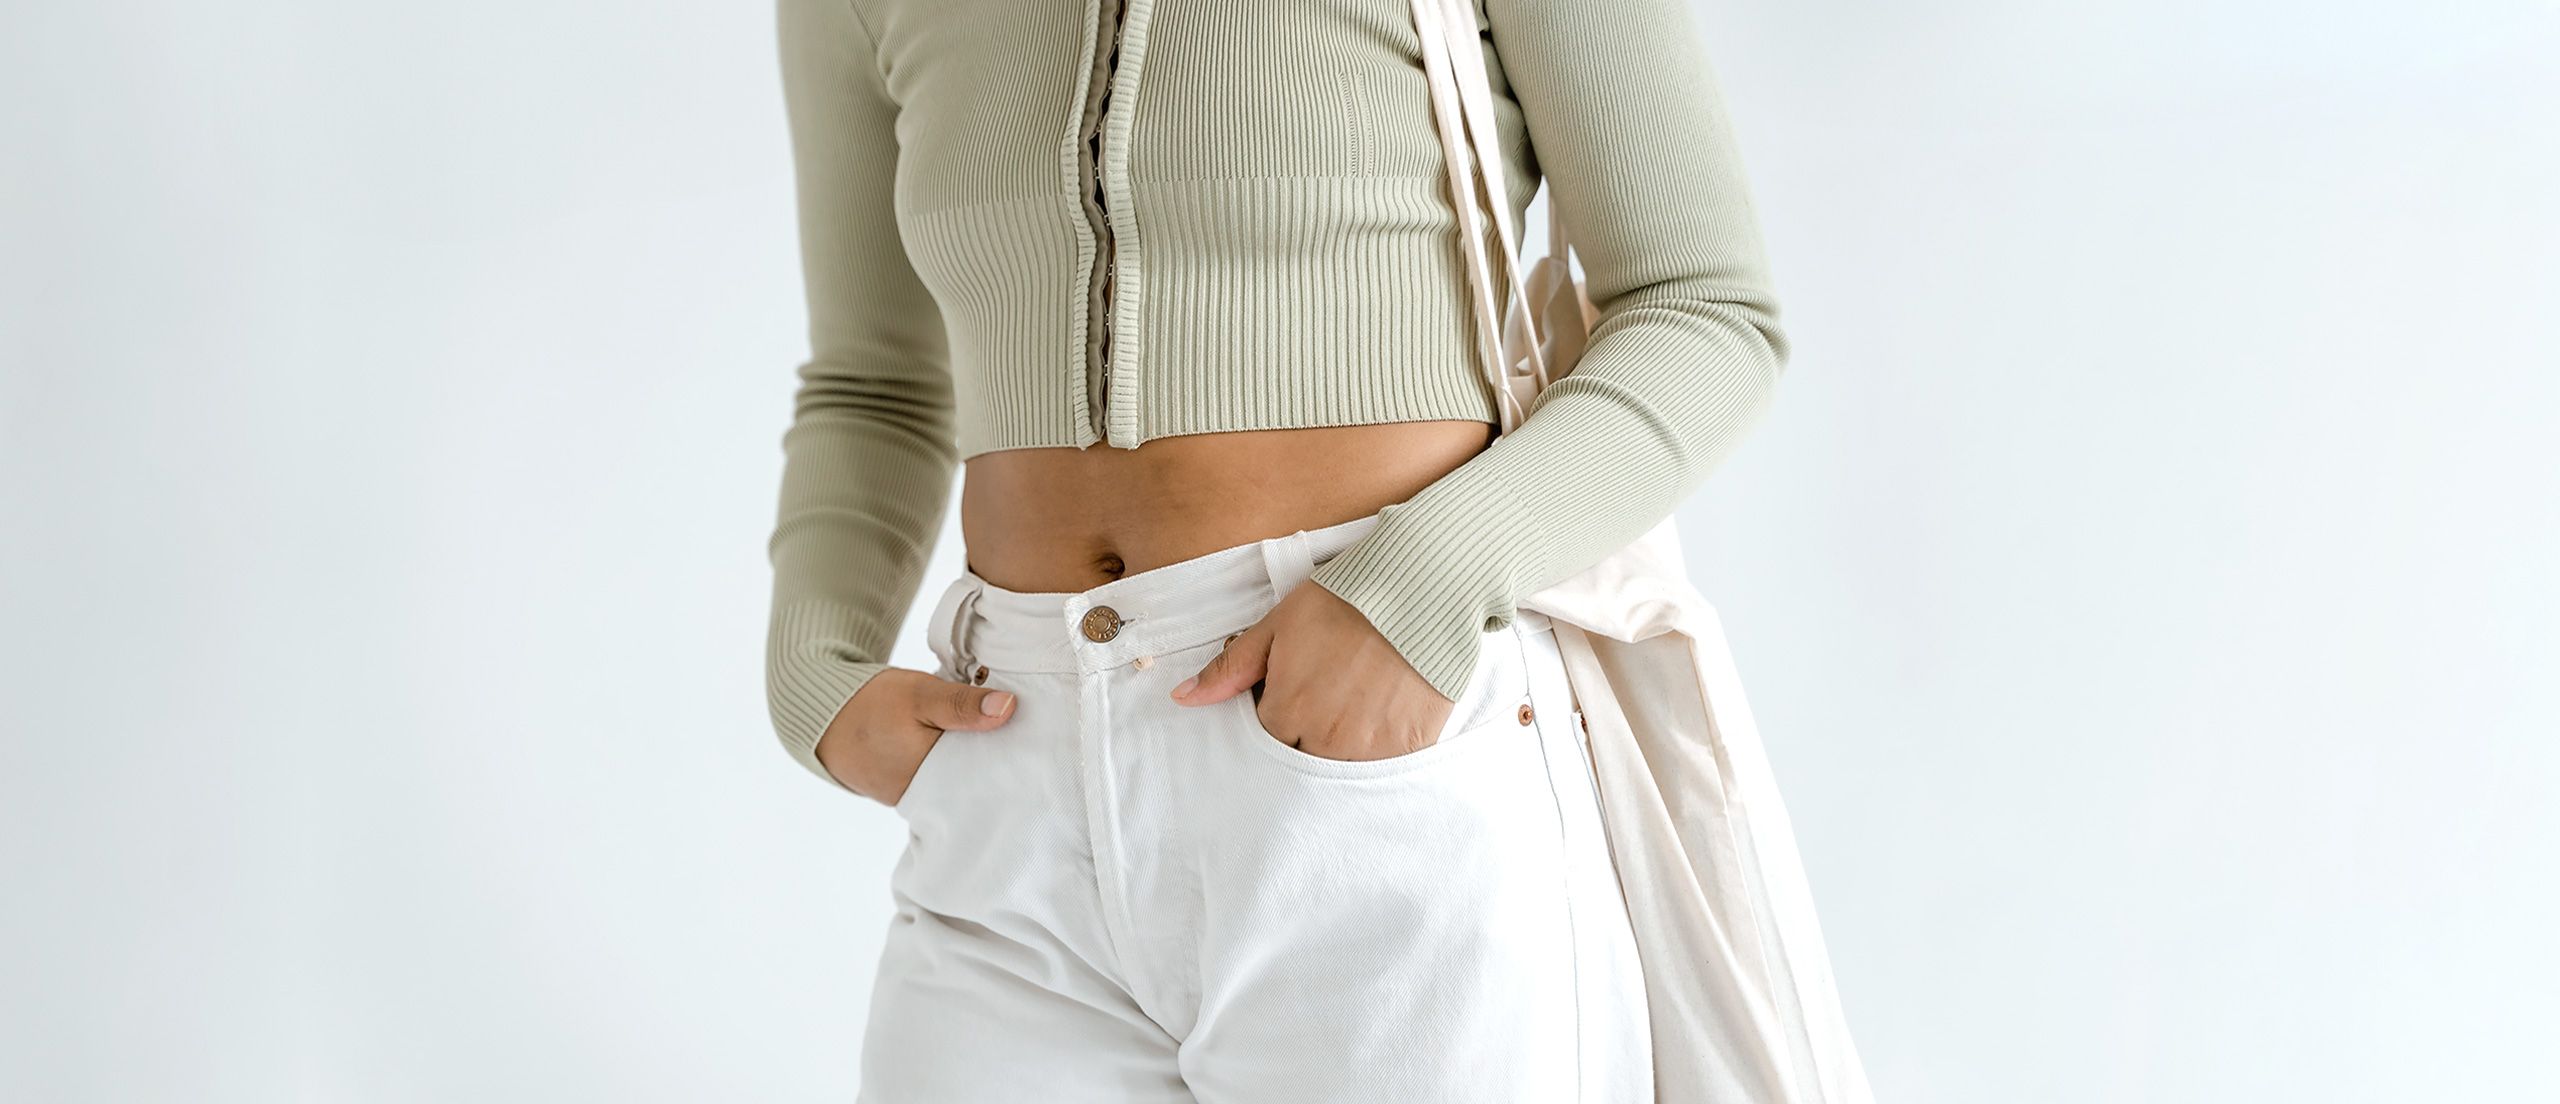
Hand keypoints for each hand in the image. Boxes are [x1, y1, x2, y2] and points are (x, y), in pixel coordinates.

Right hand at [815, 668, 1015, 804]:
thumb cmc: (871, 705)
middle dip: (998, 762)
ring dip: (977, 762)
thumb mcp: (920, 695)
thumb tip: (1009, 707)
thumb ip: (962, 704)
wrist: (824, 717)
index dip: (1012, 757)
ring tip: (1009, 742)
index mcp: (931, 781)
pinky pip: (944, 781)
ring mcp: (916, 799)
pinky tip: (974, 748)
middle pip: (976, 783)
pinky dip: (957, 764)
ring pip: (960, 782)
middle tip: (1029, 738)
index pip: (986, 775)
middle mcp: (926, 800)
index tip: (1036, 739)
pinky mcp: (910, 791)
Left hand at [1171, 582, 1453, 760]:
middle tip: (1328, 695)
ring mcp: (1369, 749)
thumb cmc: (1344, 601)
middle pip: (1303, 758)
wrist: (1421, 589)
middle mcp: (1325, 740)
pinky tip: (1384, 714)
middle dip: (1307, 736)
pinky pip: (1383, 768)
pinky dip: (1379, 750)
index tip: (1296, 690)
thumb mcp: (1278, 626)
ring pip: (1341, 768)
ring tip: (1356, 702)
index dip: (1279, 714)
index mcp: (1287, 712)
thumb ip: (1231, 669)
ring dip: (1342, 747)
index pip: (1267, 740)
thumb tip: (1182, 698)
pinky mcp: (1408, 747)